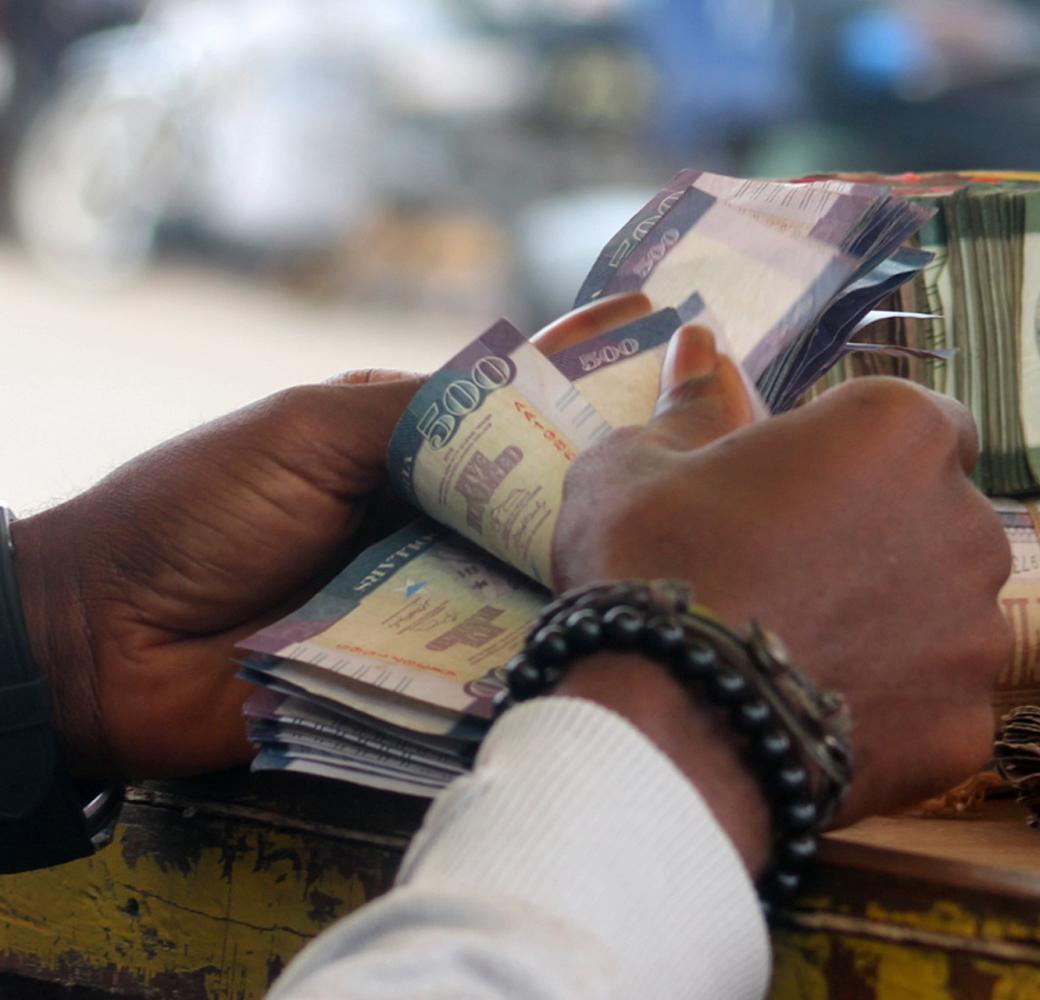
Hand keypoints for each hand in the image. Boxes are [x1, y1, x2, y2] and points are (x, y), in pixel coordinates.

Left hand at [12, 296, 654, 779]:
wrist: (101, 641)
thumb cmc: (195, 511)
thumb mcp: (309, 432)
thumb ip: (419, 413)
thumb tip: (528, 398)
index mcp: (403, 450)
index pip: (511, 412)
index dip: (582, 382)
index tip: (667, 345)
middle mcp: (428, 523)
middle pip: (536, 506)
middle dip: (604, 493)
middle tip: (694, 480)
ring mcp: (424, 602)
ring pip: (525, 586)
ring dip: (576, 577)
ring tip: (660, 565)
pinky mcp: (412, 679)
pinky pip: (486, 667)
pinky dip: (530, 657)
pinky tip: (595, 644)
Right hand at [553, 326, 1010, 864]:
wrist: (667, 727)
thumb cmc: (654, 569)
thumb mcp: (642, 465)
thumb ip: (694, 405)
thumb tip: (700, 346)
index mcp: (899, 431)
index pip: (926, 426)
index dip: (868, 461)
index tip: (811, 497)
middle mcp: (968, 521)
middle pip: (943, 525)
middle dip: (888, 548)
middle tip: (798, 583)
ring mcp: (978, 631)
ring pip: (950, 621)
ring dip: (900, 632)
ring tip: (807, 661)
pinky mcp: (968, 726)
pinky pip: (939, 708)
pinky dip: (896, 715)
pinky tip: (822, 721)